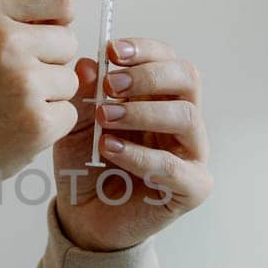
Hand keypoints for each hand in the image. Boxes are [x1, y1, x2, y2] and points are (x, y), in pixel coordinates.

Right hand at [0, 0, 79, 196]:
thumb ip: (12, 20)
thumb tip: (67, 21)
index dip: (55, 18)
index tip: (39, 36)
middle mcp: (4, 41)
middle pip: (68, 41)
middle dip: (48, 62)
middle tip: (7, 82)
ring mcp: (23, 83)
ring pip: (70, 80)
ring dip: (47, 95)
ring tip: (6, 106)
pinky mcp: (37, 124)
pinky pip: (69, 114)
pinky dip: (47, 125)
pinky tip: (13, 128)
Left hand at [52, 37, 212, 250]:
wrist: (83, 217)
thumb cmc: (85, 166)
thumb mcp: (76, 124)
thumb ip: (84, 94)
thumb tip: (89, 63)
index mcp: (160, 98)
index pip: (167, 60)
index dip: (144, 50)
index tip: (112, 50)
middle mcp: (182, 121)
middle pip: (187, 79)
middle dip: (149, 75)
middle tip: (112, 84)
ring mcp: (192, 154)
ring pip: (187, 116)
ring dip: (143, 112)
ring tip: (105, 118)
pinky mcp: (191, 188)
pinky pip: (174, 166)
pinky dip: (140, 155)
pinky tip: (110, 149)